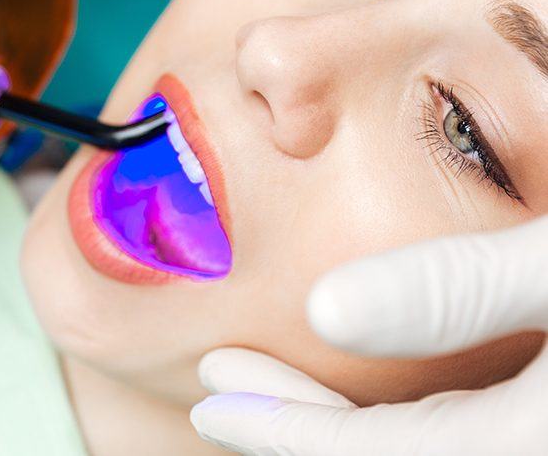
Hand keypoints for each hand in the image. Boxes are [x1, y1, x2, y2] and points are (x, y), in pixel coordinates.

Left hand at [190, 215, 547, 454]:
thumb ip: (455, 287)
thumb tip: (322, 310)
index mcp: (519, 440)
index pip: (367, 454)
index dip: (281, 432)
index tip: (210, 401)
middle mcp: (515, 447)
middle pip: (377, 453)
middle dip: (292, 423)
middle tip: (221, 379)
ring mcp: (516, 431)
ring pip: (404, 439)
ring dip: (331, 415)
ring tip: (265, 378)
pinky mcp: (522, 411)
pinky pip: (441, 422)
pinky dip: (383, 405)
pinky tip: (356, 364)